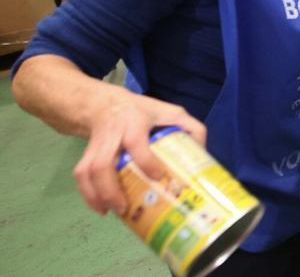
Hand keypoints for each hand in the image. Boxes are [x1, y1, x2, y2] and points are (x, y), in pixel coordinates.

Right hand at [74, 91, 205, 215]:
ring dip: (96, 194)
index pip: (136, 142)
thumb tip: (202, 154)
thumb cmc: (144, 112)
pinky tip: (100, 208)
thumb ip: (191, 128)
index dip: (146, 160)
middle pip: (102, 163)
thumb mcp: (171, 112)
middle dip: (110, 188)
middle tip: (124, 208)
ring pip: (87, 171)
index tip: (158, 177)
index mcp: (135, 123)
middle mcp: (112, 135)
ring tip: (110, 211)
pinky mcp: (87, 154)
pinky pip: (81, 175)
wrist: (105, 104)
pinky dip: (87, 193)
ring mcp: (97, 145)